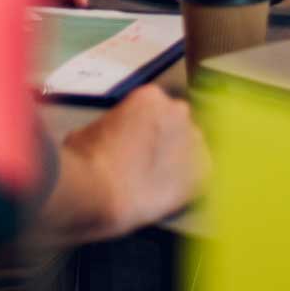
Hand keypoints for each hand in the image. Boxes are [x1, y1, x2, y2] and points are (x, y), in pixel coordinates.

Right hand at [57, 86, 205, 238]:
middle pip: (178, 123)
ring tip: (159, 180)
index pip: (156, 108)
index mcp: (151, 97)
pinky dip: (191, 182)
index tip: (137, 143)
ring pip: (192, 147)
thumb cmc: (86, 161)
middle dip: (166, 139)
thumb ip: (112, 126)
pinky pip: (203, 173)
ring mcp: (194, 141)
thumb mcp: (89, 130)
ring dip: (180, 159)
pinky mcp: (204, 171)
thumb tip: (113, 137)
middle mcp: (178, 112)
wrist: (99, 191)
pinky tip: (172, 192)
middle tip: (148, 161)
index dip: (145, 127)